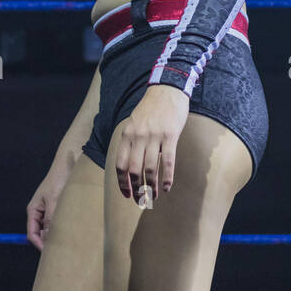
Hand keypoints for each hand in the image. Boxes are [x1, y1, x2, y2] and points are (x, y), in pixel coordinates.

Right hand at [26, 159, 74, 250]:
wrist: (69, 164)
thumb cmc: (58, 179)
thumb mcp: (54, 200)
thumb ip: (50, 218)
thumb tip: (48, 237)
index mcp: (33, 210)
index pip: (32, 234)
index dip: (39, 245)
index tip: (49, 253)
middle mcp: (40, 213)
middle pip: (41, 234)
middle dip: (48, 243)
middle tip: (60, 252)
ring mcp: (49, 211)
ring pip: (50, 230)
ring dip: (57, 235)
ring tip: (67, 243)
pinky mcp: (59, 209)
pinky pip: (58, 223)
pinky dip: (63, 228)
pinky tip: (71, 232)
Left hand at [115, 84, 189, 201]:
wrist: (167, 89)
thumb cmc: (151, 108)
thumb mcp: (134, 122)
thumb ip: (130, 141)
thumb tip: (128, 165)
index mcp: (127, 134)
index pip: (120, 164)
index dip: (122, 183)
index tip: (127, 194)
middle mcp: (138, 136)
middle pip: (134, 170)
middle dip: (137, 189)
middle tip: (142, 200)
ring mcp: (154, 136)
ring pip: (150, 168)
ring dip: (151, 187)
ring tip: (154, 197)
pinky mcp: (170, 136)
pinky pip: (167, 161)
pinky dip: (167, 177)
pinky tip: (167, 187)